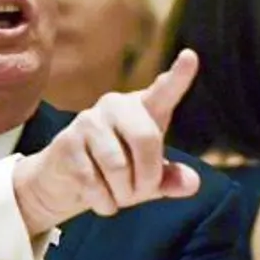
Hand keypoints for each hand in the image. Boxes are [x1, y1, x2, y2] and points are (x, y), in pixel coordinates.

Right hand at [14, 48, 202, 233]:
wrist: (67, 182)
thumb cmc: (118, 174)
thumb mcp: (150, 178)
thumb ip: (171, 179)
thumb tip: (192, 183)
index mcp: (144, 108)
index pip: (165, 90)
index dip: (179, 75)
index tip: (191, 56)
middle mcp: (116, 106)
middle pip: (146, 139)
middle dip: (148, 178)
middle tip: (144, 193)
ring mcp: (89, 121)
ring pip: (118, 166)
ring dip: (124, 194)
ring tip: (121, 197)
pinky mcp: (67, 143)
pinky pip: (93, 181)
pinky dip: (104, 202)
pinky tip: (103, 202)